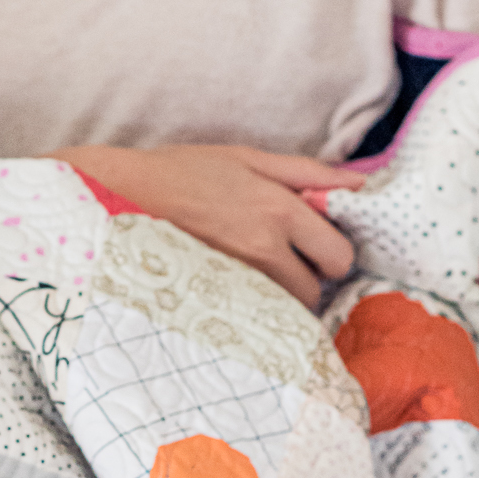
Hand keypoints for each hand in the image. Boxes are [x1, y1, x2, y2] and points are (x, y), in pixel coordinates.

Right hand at [50, 143, 363, 309]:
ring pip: (285, 311)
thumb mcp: (247, 157)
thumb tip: (359, 185)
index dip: (332, 255)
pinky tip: (235, 290)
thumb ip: (308, 172)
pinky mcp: (214, 301)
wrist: (119, 196)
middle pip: (316, 291)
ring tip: (254, 275)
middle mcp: (264, 250)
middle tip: (283, 263)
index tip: (315, 248)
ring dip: (280, 299)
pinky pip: (255, 320)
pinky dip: (254, 310)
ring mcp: (238, 280)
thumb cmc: (183, 172)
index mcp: (278, 209)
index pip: (338, 256)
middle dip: (308, 281)